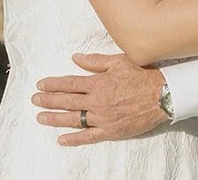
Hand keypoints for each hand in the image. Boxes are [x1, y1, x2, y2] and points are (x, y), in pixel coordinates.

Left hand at [33, 53, 167, 145]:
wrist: (163, 95)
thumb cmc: (142, 75)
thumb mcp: (119, 61)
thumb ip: (95, 61)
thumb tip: (76, 58)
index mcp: (98, 83)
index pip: (69, 83)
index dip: (53, 84)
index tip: (40, 85)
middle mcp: (97, 101)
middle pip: (67, 101)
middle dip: (48, 100)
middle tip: (34, 100)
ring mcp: (103, 118)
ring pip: (73, 119)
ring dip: (55, 118)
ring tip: (40, 117)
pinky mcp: (110, 131)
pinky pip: (88, 137)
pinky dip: (74, 139)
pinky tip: (61, 139)